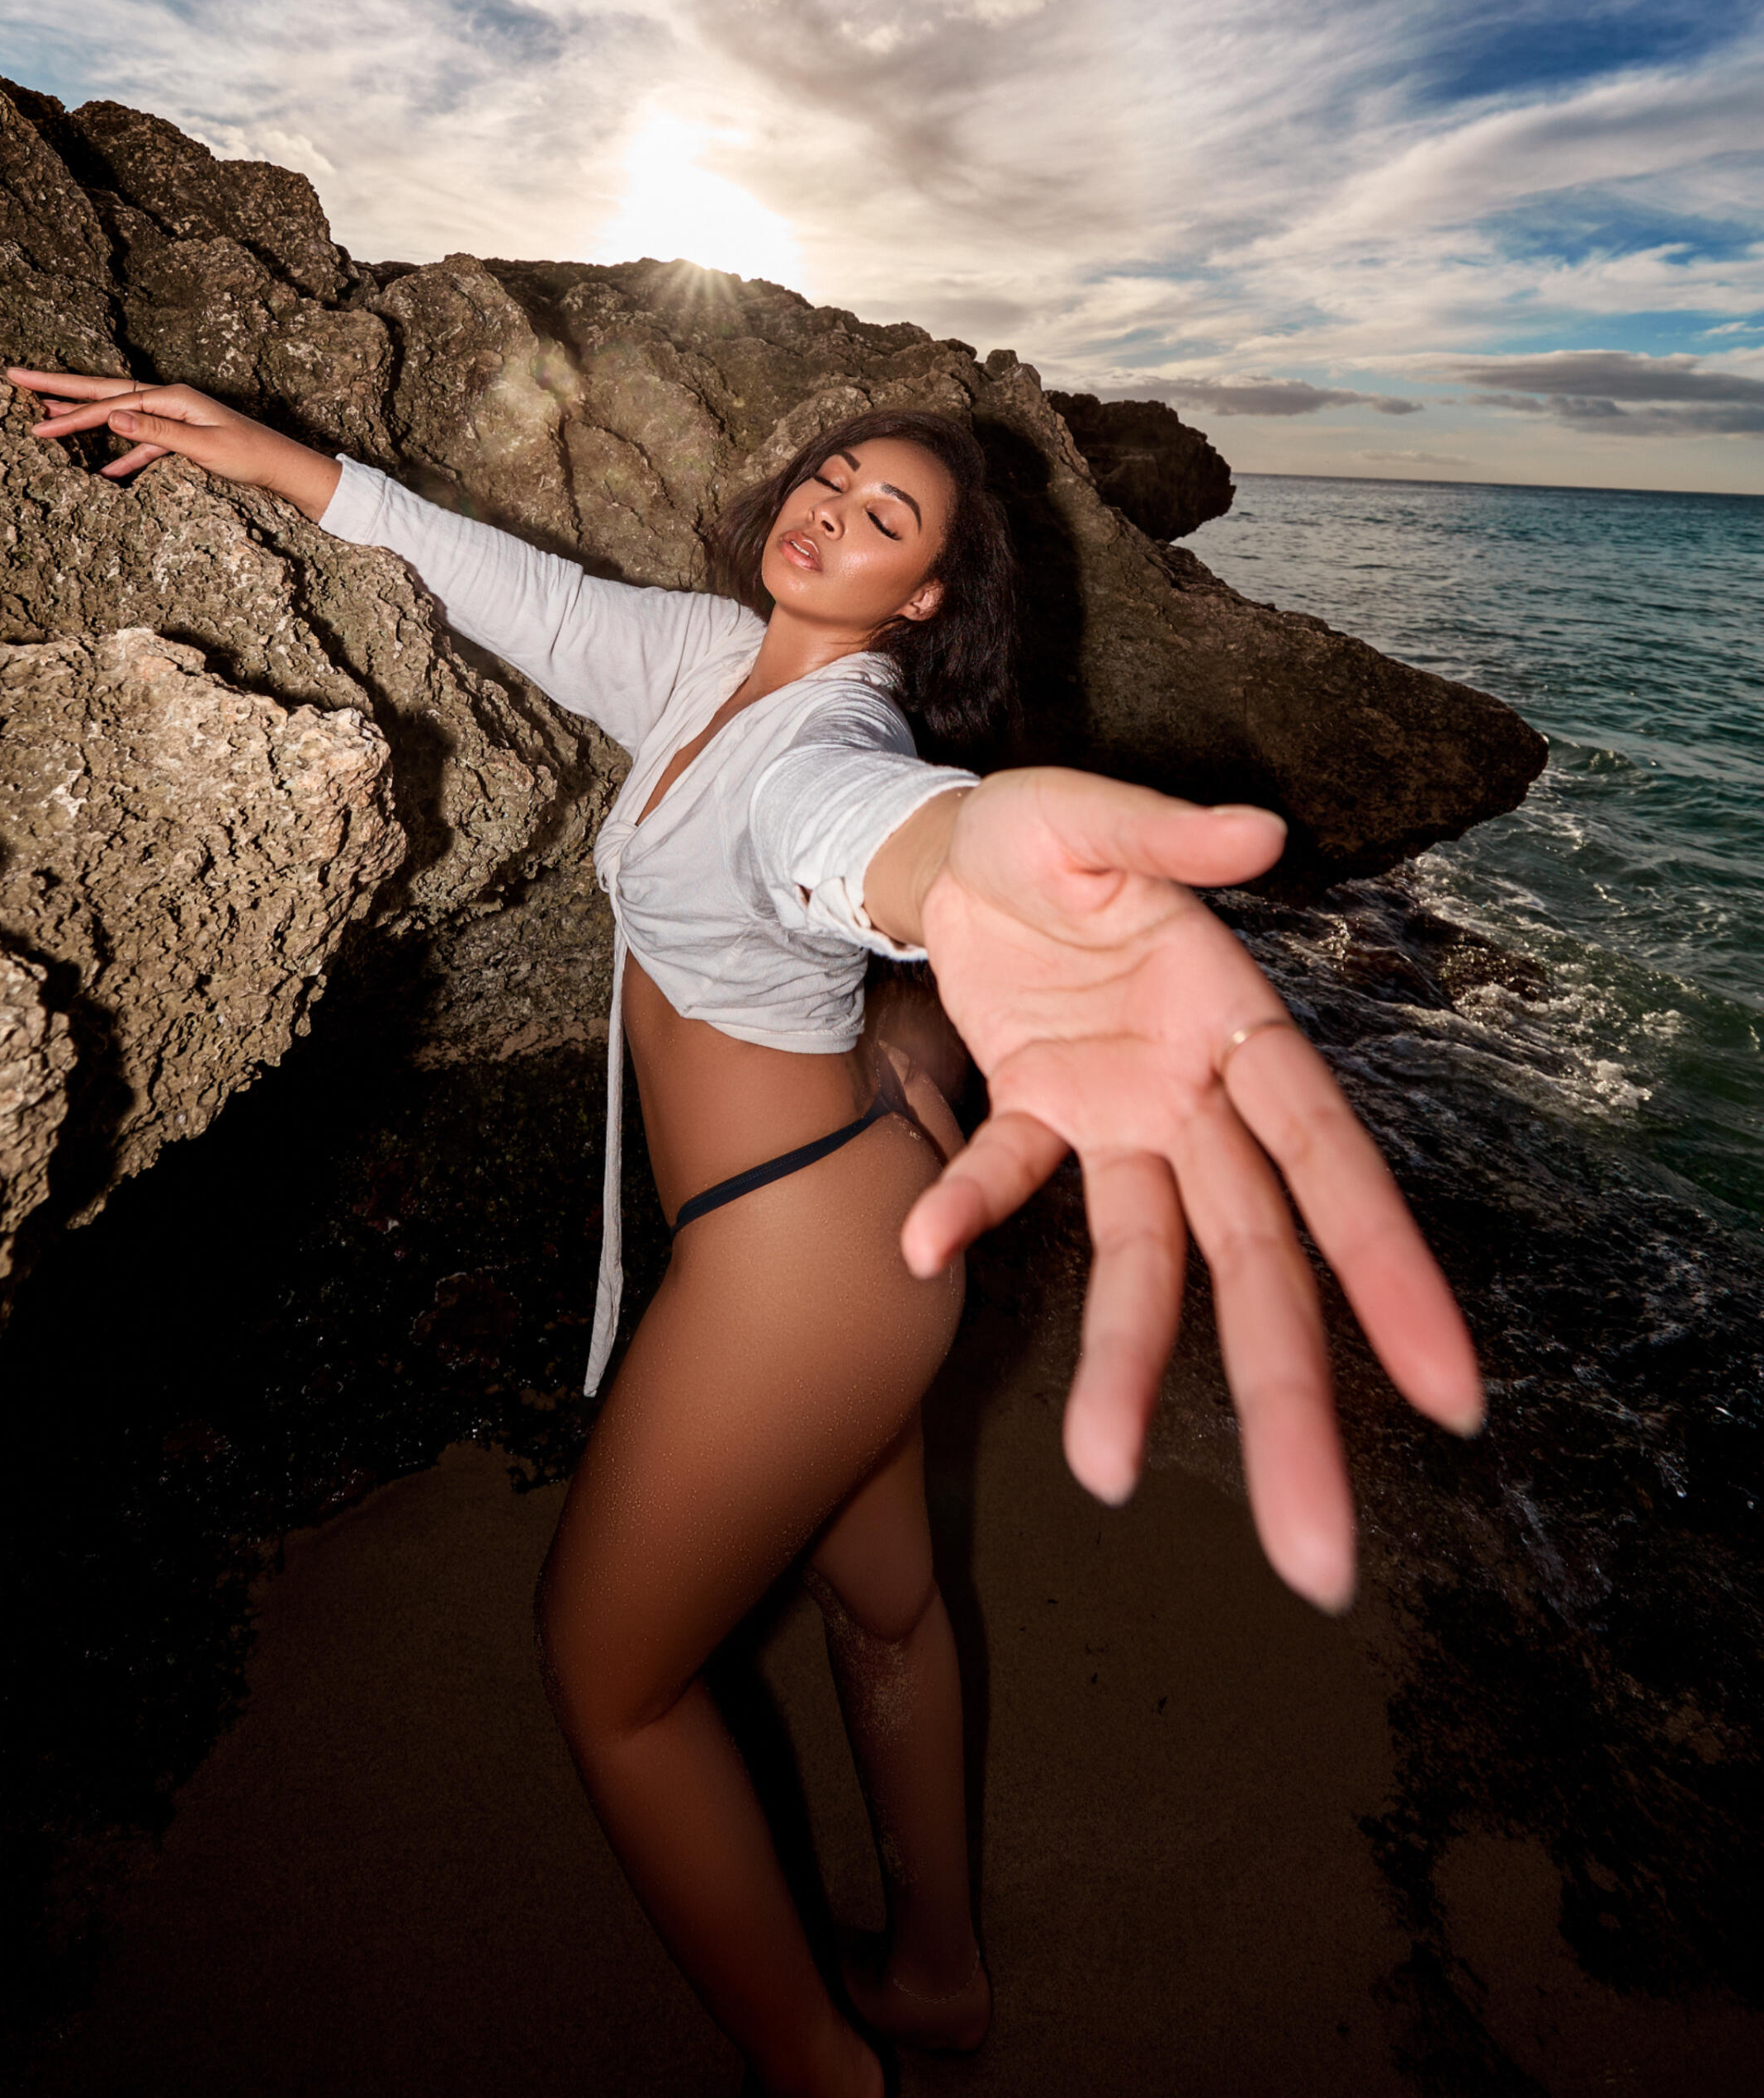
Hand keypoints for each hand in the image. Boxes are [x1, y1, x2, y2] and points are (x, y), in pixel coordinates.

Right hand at [3, 367, 340, 518]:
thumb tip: (113, 417)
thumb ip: (156, 432)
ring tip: (45, 415)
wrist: (283, 467)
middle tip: (16, 375)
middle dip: (59, 387)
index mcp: (172, 397)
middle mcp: (169, 399)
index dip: (71, 413)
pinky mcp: (181, 438)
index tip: (36, 422)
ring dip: (82, 417)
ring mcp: (174, 417)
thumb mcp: (203, 446)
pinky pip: (141, 445)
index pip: (110, 404)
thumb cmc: (249, 456)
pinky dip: (121, 456)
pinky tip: (103, 472)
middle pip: (104, 392)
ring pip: (117, 415)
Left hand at [873, 768, 1483, 1609]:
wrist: (950, 841)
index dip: (1387, 1273)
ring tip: (1104, 1474)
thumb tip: (1258, 829)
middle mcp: (1196, 1093)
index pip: (1328, 1165)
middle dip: (1290, 1402)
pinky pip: (1012, 1178)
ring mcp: (1121, 1115)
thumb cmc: (1047, 830)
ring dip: (1131, 1366)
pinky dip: (971, 1210)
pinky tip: (922, 1253)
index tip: (1448, 1396)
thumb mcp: (1090, 813)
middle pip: (1257, 1262)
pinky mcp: (1039, 1112)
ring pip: (1150, 1265)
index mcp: (1239, 1025)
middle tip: (1318, 1558)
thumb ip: (1167, 834)